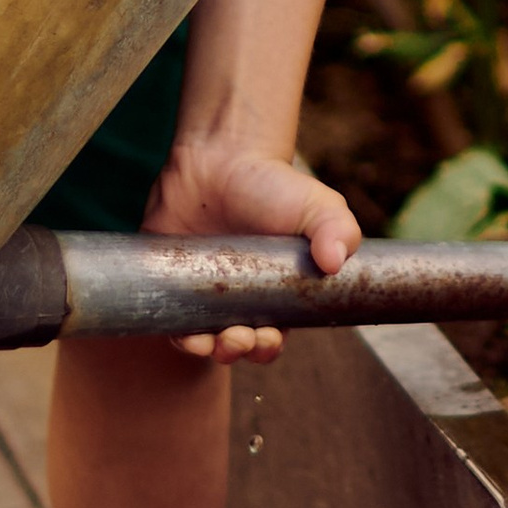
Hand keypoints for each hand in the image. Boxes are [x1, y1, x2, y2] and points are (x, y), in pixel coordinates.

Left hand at [143, 140, 359, 359]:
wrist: (222, 157)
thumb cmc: (275, 186)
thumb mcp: (318, 206)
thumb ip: (338, 230)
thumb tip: (336, 263)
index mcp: (273, 295)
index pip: (271, 337)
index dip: (268, 347)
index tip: (269, 337)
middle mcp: (237, 299)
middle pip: (235, 344)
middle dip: (238, 351)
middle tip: (239, 337)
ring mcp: (201, 291)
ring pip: (201, 339)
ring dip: (205, 350)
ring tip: (208, 342)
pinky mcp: (169, 280)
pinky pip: (169, 318)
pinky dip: (175, 332)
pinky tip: (183, 333)